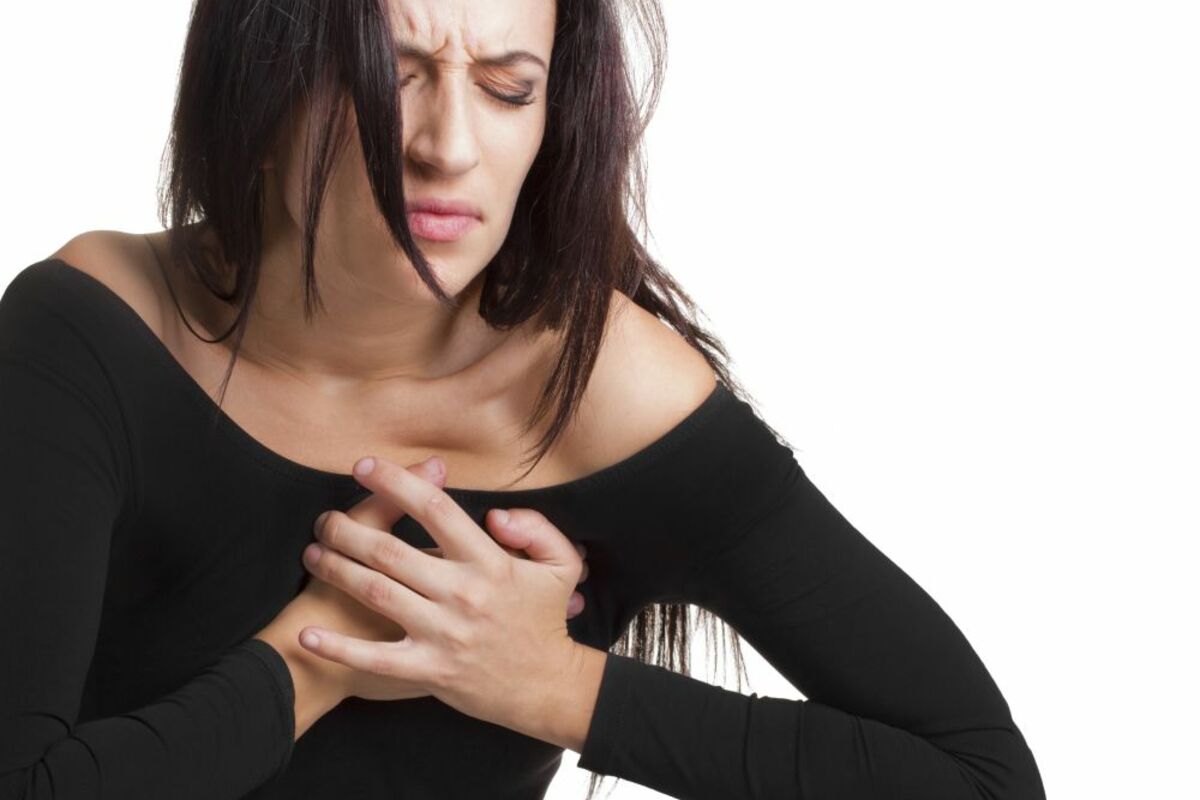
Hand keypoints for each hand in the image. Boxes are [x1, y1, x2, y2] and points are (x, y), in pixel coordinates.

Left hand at [298, 454, 589, 731]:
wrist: (547, 687)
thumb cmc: (545, 621)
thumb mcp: (562, 565)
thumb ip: (535, 528)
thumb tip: (495, 514)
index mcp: (489, 562)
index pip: (435, 509)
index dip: (395, 483)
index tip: (365, 466)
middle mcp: (461, 594)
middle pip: (390, 550)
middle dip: (347, 528)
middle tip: (324, 518)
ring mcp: (442, 633)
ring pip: (375, 592)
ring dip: (336, 570)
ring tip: (313, 553)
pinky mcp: (428, 669)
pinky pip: (374, 658)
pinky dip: (338, 647)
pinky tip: (307, 634)